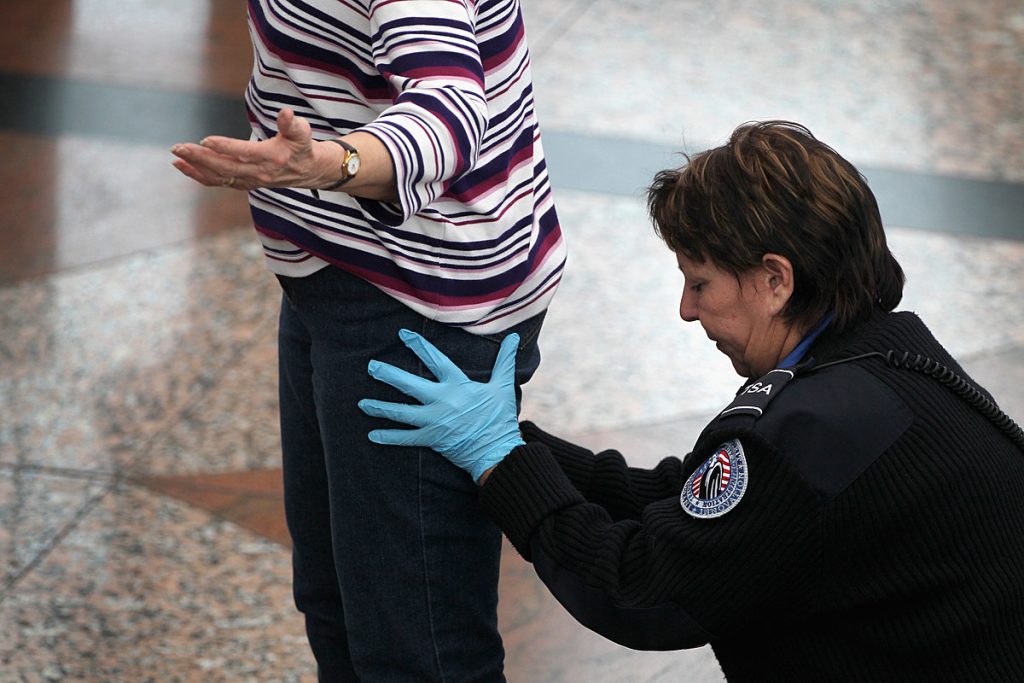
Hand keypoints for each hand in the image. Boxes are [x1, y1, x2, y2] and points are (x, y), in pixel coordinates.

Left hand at [170, 108, 325, 190]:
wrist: (308, 171)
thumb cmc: (302, 147)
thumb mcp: (302, 132)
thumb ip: (292, 124)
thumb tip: (286, 113)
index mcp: (272, 159)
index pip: (244, 154)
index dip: (225, 147)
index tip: (205, 139)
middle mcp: (259, 173)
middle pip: (226, 168)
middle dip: (201, 158)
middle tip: (179, 147)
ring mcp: (249, 181)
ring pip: (219, 177)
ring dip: (196, 167)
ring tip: (176, 156)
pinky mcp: (243, 183)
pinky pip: (218, 181)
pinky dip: (199, 175)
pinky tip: (182, 165)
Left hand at [358, 329, 523, 482]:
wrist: (497, 451)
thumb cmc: (500, 418)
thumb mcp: (503, 386)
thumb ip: (504, 361)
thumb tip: (515, 337)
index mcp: (458, 386)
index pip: (435, 360)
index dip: (418, 346)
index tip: (402, 335)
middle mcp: (442, 402)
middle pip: (410, 385)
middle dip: (389, 375)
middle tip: (371, 366)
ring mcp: (435, 422)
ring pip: (402, 412)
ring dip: (380, 407)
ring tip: (362, 403)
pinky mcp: (432, 439)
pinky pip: (406, 438)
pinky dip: (389, 437)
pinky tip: (372, 433)